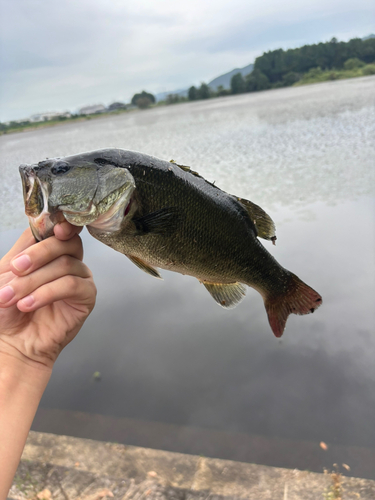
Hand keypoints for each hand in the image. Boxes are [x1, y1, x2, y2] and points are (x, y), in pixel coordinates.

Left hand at [0, 222, 96, 369]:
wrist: (10, 341)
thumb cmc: (6, 309)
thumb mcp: (6, 273)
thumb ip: (24, 249)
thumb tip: (41, 225)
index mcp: (49, 251)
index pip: (58, 228)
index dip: (58, 224)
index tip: (51, 228)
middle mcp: (68, 260)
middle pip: (65, 242)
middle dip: (38, 254)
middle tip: (16, 270)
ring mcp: (79, 277)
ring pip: (65, 265)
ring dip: (34, 281)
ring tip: (12, 298)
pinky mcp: (86, 297)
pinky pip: (72, 285)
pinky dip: (46, 293)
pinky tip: (29, 304)